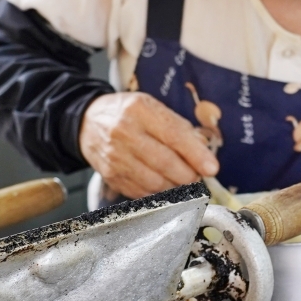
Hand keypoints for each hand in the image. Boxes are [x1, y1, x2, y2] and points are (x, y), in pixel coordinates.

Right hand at [80, 92, 219, 198]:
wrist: (88, 123)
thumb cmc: (127, 114)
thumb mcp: (152, 107)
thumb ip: (179, 128)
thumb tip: (203, 153)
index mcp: (139, 110)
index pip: (173, 135)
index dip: (196, 155)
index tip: (212, 168)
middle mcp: (124, 133)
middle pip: (165, 163)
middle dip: (189, 174)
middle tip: (199, 176)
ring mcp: (115, 157)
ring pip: (154, 182)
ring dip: (176, 187)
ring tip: (183, 180)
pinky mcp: (111, 176)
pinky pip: (142, 192)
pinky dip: (159, 193)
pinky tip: (164, 185)